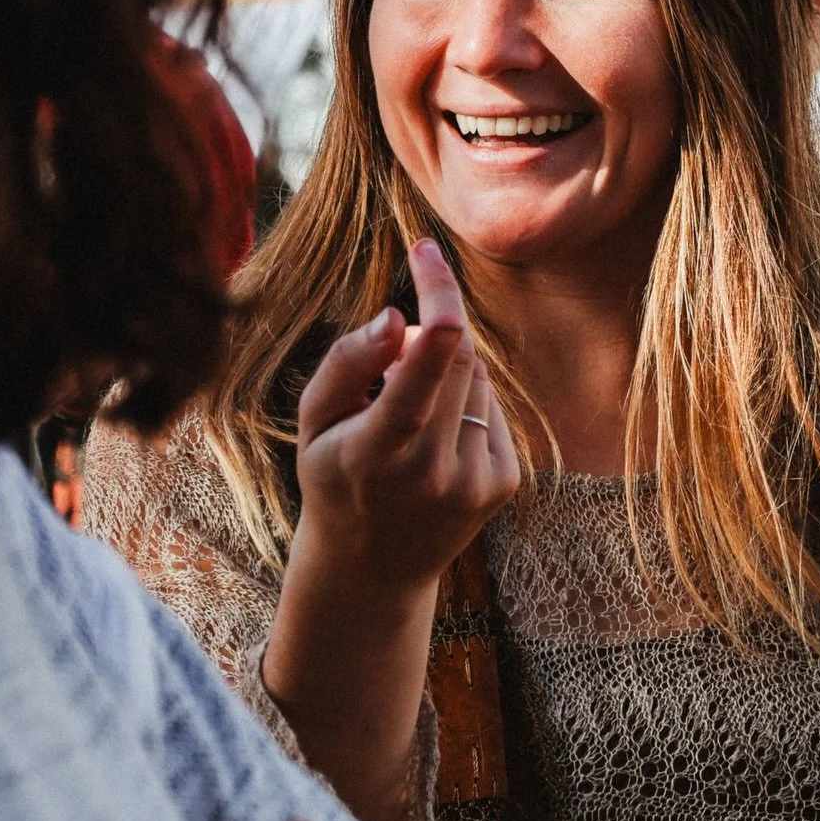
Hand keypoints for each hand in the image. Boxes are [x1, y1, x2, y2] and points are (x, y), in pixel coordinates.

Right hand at [292, 239, 519, 598]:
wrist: (372, 570)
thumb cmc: (335, 477)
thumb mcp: (315, 422)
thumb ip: (348, 363)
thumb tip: (400, 318)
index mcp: (376, 453)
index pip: (426, 366)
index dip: (436, 296)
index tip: (426, 250)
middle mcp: (432, 472)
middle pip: (458, 355)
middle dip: (433, 329)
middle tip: (396, 349)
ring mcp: (474, 482)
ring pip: (477, 376)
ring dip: (448, 369)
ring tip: (411, 413)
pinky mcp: (504, 483)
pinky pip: (493, 405)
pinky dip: (467, 401)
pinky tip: (438, 439)